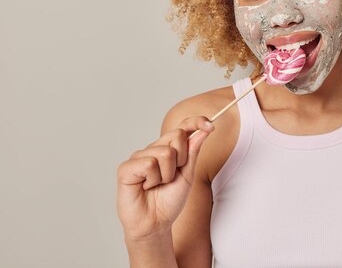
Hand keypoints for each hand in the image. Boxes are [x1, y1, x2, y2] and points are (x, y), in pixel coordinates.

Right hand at [116, 116, 213, 240]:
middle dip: (182, 159)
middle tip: (171, 177)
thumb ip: (193, 152)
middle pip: (177, 135)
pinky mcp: (126, 168)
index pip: (182, 127)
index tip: (211, 126)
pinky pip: (148, 164)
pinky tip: (146, 187)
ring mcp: (139, 157)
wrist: (155, 223)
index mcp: (169, 149)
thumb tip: (203, 130)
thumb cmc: (169, 201)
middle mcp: (153, 149)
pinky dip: (152, 179)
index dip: (196, 122)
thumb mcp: (188, 175)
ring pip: (165, 152)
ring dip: (167, 174)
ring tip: (157, 185)